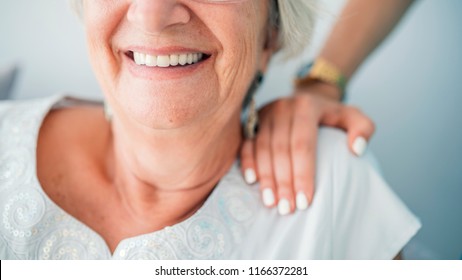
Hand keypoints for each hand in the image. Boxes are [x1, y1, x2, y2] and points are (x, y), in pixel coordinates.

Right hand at [240, 83, 374, 214]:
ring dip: (266, 178)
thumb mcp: (353, 116)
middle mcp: (283, 108)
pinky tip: (252, 181)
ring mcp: (265, 114)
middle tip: (287, 208)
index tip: (305, 201)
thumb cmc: (331, 115)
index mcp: (307, 106)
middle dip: (283, 182)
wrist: (307, 98)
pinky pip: (246, 143)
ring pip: (262, 149)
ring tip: (271, 202)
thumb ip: (363, 128)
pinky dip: (247, 162)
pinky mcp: (253, 121)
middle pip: (280, 150)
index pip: (303, 144)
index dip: (303, 174)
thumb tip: (356, 149)